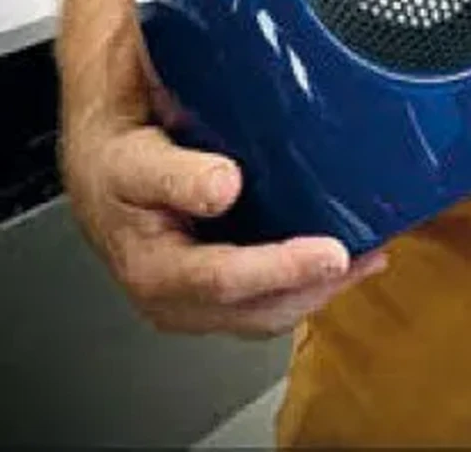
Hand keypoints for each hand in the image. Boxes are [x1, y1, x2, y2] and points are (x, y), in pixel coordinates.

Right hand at [63, 121, 387, 336]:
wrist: (102, 168)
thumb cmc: (118, 162)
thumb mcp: (135, 159)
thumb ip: (177, 175)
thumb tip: (224, 185)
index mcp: (154, 269)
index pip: (227, 280)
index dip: (284, 269)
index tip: (332, 253)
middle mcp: (178, 299)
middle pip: (259, 308)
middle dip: (318, 286)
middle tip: (368, 254)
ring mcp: (200, 301)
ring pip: (270, 311)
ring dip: (321, 288)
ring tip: (369, 255)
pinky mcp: (218, 292)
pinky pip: (269, 299)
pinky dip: (309, 282)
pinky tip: (343, 259)